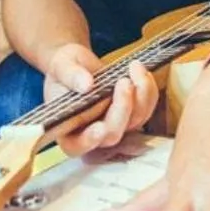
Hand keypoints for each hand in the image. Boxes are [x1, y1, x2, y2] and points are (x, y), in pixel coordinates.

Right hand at [44, 43, 158, 155]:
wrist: (79, 64)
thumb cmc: (65, 70)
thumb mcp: (62, 67)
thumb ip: (70, 76)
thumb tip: (86, 84)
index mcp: (68, 131)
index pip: (77, 146)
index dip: (90, 141)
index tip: (99, 127)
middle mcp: (93, 134)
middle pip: (113, 134)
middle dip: (122, 109)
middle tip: (123, 82)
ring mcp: (115, 125)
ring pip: (135, 121)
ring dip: (141, 95)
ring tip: (133, 67)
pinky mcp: (130, 114)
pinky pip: (146, 108)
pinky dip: (147, 89)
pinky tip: (139, 70)